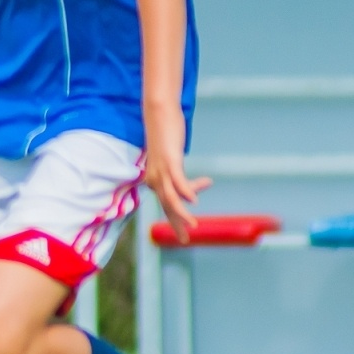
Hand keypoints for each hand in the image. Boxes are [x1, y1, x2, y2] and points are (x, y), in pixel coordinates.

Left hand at [143, 108, 210, 242]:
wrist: (158, 114)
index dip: (179, 214)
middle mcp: (155, 178)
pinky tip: (194, 200)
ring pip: (171, 198)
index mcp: (154, 179)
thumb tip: (198, 180)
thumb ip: (180, 169)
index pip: (168, 203)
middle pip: (167, 206)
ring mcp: (161, 171)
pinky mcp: (169, 161)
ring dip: (181, 214)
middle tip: (184, 239)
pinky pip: (178, 180)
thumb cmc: (165, 134)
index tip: (191, 223)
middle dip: (176, 223)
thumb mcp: (173, 156)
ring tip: (192, 226)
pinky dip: (186, 191)